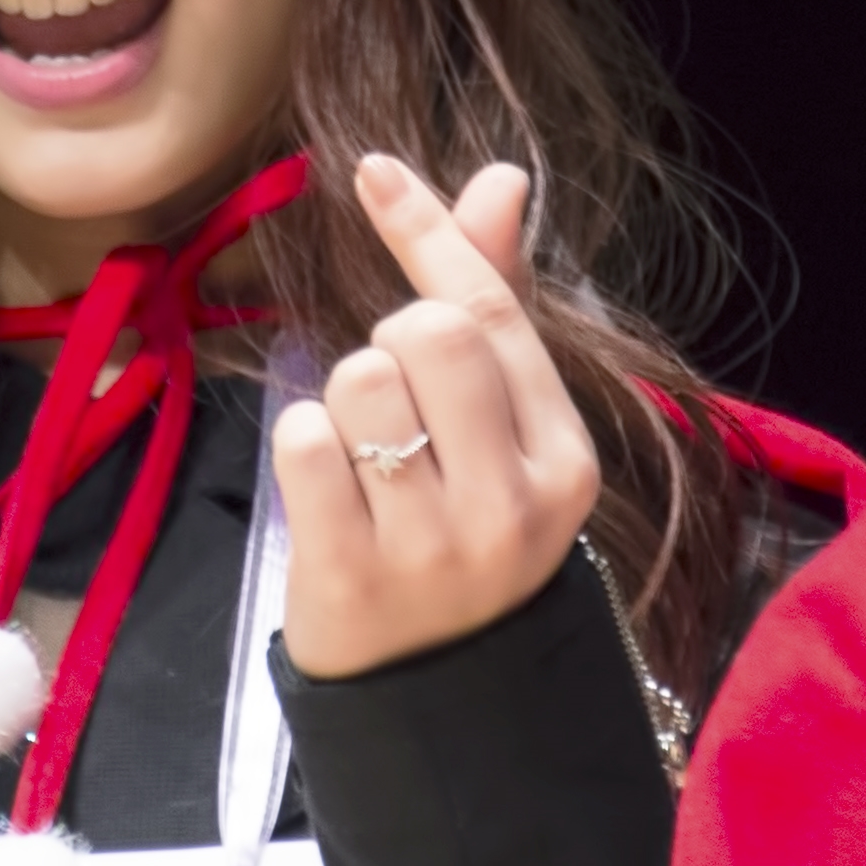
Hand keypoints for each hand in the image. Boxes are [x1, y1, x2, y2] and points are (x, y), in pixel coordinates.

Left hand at [271, 154, 600, 677]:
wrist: (432, 694)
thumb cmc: (461, 533)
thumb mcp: (503, 434)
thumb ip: (496, 303)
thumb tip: (502, 176)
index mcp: (565, 461)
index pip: (493, 312)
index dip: (427, 232)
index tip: (374, 172)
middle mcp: (512, 503)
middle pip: (427, 332)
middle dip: (388, 341)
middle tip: (394, 404)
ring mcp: (434, 545)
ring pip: (359, 380)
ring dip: (342, 400)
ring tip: (366, 460)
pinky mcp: (352, 574)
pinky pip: (305, 441)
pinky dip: (301, 447)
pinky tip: (328, 493)